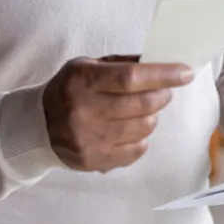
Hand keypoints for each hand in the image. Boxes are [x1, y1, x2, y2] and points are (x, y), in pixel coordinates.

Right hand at [43, 55, 193, 172]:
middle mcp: (85, 111)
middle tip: (164, 92)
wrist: (38, 126)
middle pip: (142, 104)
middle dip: (163, 96)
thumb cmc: (69, 89)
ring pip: (143, 128)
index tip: (185, 72)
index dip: (163, 75)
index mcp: (84, 81)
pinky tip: (131, 130)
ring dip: (152, 116)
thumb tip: (159, 62)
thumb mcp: (87, 66)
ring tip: (144, 110)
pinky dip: (142, 138)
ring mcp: (90, 139)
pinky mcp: (95, 160)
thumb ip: (122, 64)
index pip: (131, 77)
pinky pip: (136, 150)